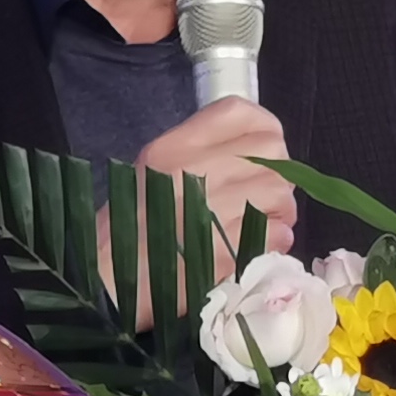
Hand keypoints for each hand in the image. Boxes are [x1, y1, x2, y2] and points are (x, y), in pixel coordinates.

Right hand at [135, 98, 299, 262]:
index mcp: (173, 147)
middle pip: (270, 151)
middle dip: (277, 175)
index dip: (265, 128)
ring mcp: (210, 211)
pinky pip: (276, 233)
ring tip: (259, 224)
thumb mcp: (154, 171)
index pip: (239, 113)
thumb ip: (200, 153)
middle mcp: (192, 171)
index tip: (266, 150)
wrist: (114, 282)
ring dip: (279, 211)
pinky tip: (253, 246)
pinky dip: (273, 240)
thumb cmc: (132, 228)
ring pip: (280, 193)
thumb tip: (253, 153)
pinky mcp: (226, 249)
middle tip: (265, 196)